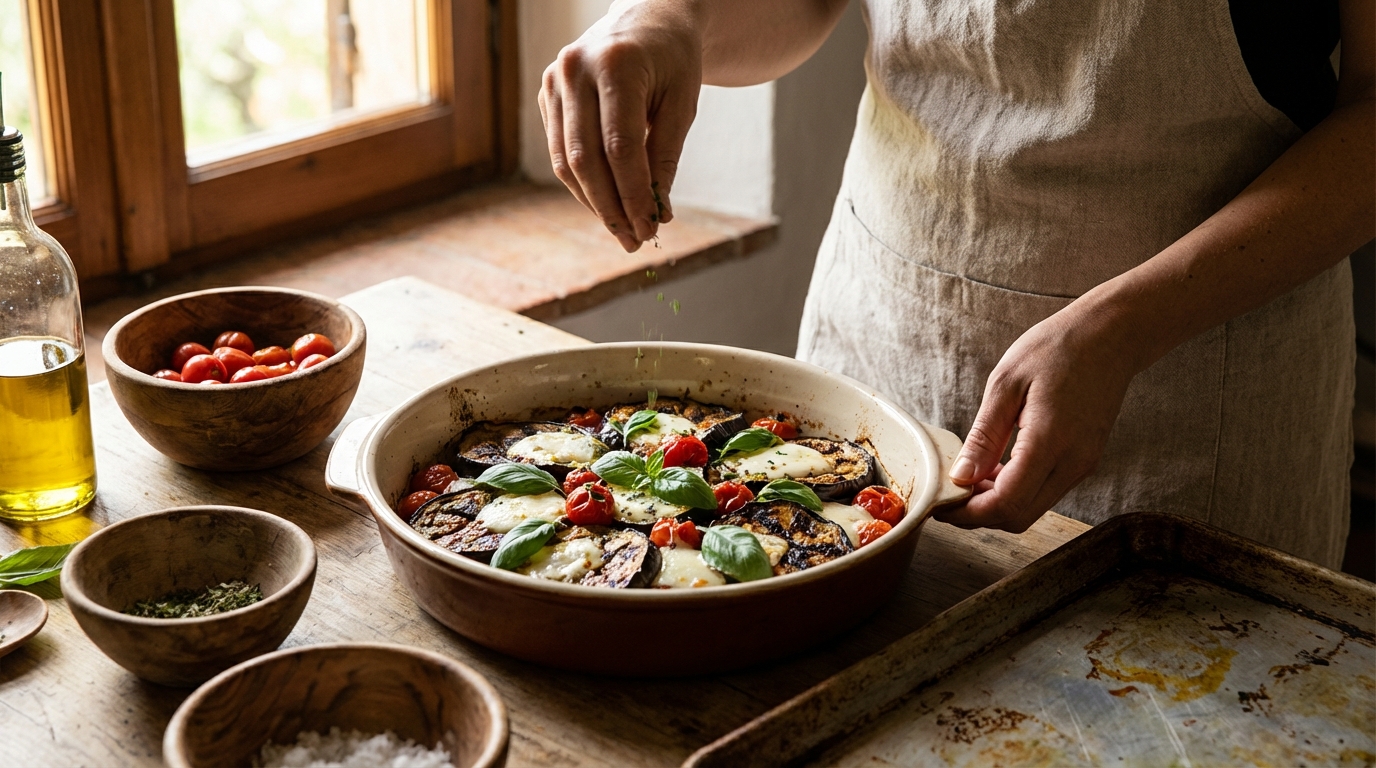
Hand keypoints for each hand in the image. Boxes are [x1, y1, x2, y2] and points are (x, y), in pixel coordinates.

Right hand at [539, 2, 702, 251]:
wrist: (647, 20)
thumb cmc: (671, 60)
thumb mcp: (682, 102)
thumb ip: (665, 155)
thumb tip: (656, 211)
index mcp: (615, 65)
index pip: (619, 147)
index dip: (633, 193)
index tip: (650, 227)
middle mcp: (574, 70)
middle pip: (586, 159)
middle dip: (611, 207)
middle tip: (634, 241)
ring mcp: (553, 82)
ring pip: (566, 161)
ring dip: (594, 203)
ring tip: (622, 231)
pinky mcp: (546, 95)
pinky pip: (561, 151)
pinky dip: (583, 184)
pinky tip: (606, 204)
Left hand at [935, 303, 1140, 532]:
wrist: (1111, 336)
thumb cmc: (1057, 348)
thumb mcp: (1006, 383)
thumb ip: (983, 435)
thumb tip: (960, 477)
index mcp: (1051, 441)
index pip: (1006, 503)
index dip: (969, 512)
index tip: (942, 504)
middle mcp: (1073, 463)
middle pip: (1019, 517)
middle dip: (980, 515)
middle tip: (950, 494)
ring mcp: (1082, 465)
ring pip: (1032, 509)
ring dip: (997, 504)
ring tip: (969, 478)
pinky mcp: (1084, 461)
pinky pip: (1045, 492)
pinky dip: (1016, 491)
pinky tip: (995, 469)